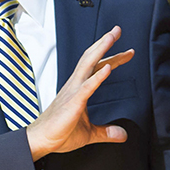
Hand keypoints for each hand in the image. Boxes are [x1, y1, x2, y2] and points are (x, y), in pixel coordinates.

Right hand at [27, 26, 134, 160]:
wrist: (42, 140)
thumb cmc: (60, 132)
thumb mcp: (89, 133)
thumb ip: (106, 131)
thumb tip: (122, 134)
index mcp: (80, 87)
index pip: (98, 67)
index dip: (112, 57)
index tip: (126, 51)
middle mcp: (76, 84)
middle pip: (92, 58)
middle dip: (105, 43)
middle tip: (117, 30)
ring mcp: (74, 91)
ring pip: (88, 64)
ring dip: (100, 49)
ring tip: (111, 38)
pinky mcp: (74, 102)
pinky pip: (87, 87)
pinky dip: (98, 77)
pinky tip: (108, 69)